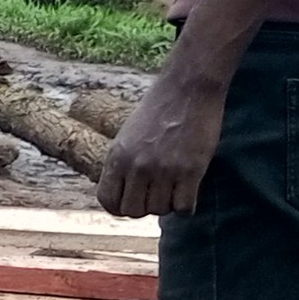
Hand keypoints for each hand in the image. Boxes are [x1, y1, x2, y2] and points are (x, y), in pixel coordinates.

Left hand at [97, 77, 227, 217]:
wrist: (188, 88)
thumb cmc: (159, 110)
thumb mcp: (127, 136)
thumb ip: (123, 163)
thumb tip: (124, 192)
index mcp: (117, 157)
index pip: (108, 201)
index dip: (120, 207)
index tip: (133, 201)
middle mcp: (137, 166)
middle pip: (134, 211)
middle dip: (145, 208)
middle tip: (157, 194)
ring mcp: (163, 169)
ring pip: (160, 210)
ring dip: (168, 204)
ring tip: (174, 188)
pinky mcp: (190, 170)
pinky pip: (184, 207)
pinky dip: (186, 204)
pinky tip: (189, 190)